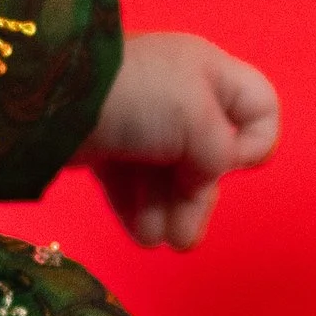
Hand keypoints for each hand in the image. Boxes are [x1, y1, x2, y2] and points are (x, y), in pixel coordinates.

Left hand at [80, 28, 280, 249]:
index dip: (254, 142)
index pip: (260, 108)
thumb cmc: (139, 98)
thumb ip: (220, 154)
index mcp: (211, 75)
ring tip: (153, 239)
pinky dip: (139, 209)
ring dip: (168, 211)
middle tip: (183, 238)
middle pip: (211, 156)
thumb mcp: (198, 120)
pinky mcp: (107, 144)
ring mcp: (142, 122)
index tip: (227, 161)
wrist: (55, 98)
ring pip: (170, 175)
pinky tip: (139, 233)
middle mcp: (181, 96)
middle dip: (198, 198)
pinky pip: (133, 183)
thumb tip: (207, 177)